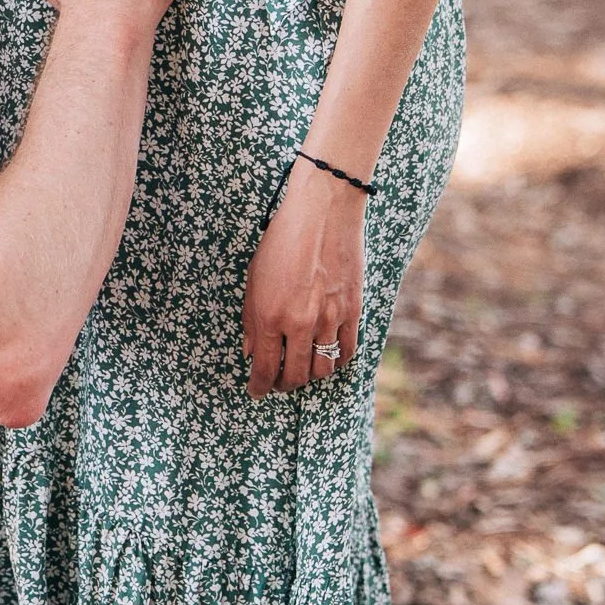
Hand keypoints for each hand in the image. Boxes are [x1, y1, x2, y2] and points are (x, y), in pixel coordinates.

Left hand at [243, 158, 365, 395]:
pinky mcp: (353, 311)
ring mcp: (329, 318)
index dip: (259, 387)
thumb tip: (251, 352)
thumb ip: (251, 320)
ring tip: (303, 370)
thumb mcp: (254, 279)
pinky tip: (328, 356)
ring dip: (311, 376)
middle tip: (278, 383)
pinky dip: (337, 361)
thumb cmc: (282, 240)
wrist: (322, 212)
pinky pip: (347, 351)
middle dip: (283, 386)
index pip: (264, 368)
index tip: (256, 391)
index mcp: (269, 316)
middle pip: (295, 376)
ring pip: (323, 370)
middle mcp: (299, 323)